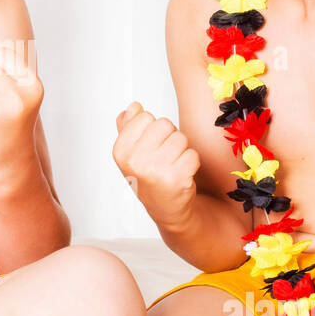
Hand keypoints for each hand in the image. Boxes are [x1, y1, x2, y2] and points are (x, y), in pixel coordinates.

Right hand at [112, 102, 200, 229]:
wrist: (166, 209)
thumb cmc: (149, 177)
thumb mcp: (131, 153)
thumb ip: (128, 127)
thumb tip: (134, 106)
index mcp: (121, 151)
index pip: (145, 116)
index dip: (152, 129)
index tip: (149, 147)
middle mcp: (135, 161)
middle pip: (164, 124)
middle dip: (169, 137)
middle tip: (164, 157)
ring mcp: (155, 170)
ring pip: (180, 138)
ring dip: (181, 150)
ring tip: (173, 166)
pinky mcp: (177, 178)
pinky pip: (193, 154)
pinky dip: (192, 163)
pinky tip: (182, 174)